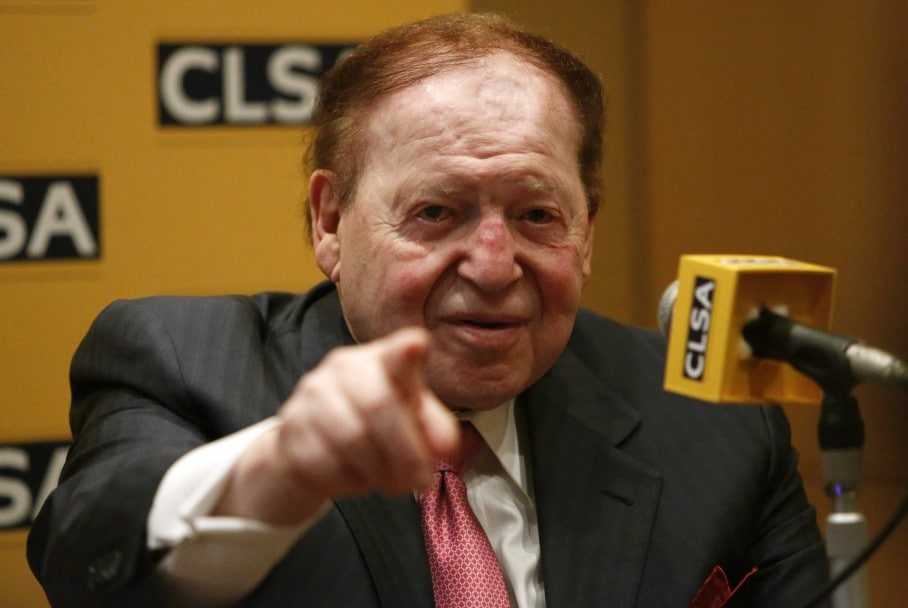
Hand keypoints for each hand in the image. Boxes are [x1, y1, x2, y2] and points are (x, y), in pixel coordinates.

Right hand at [213, 327, 459, 524]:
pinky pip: (324, 463)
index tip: (417, 345)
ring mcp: (312, 394)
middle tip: (422, 480)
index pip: (397, 351)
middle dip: (405, 451)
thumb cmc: (376, 429)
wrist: (311, 451)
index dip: (407, 349)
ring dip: (378, 471)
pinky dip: (348, 481)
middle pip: (378, 405)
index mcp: (384, 359)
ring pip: (351, 438)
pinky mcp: (290, 428)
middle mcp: (345, 367)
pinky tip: (355, 477)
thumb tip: (444, 444)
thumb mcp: (413, 425)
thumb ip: (434, 430)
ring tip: (389, 481)